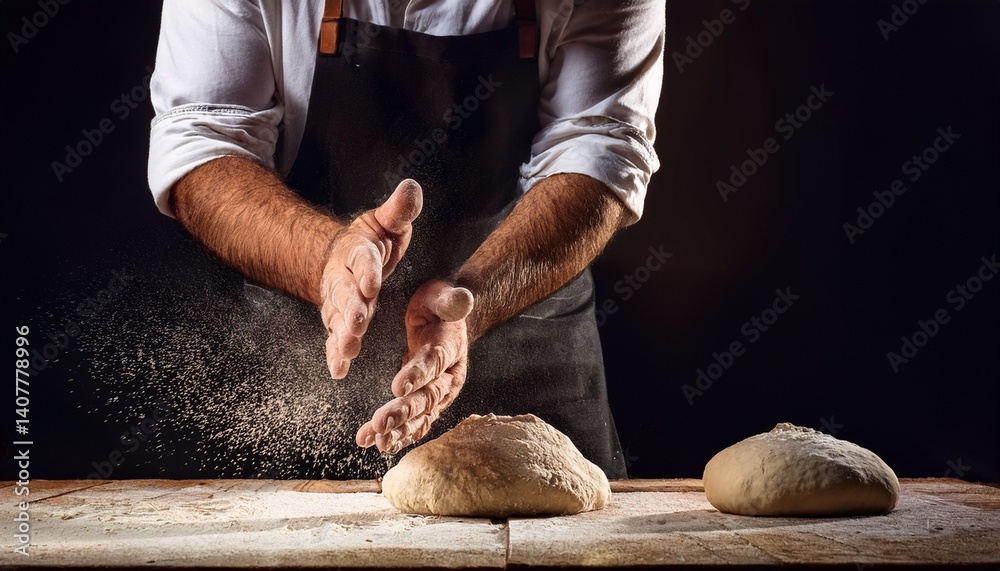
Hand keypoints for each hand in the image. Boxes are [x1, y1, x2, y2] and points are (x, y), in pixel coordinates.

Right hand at [320, 179, 421, 378]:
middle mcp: (343, 277)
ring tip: (348, 349)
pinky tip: (338, 370)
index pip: (362, 260)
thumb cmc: (375, 240)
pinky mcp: (338, 320)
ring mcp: (338, 301)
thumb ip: (399, 210)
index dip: (367, 271)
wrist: (345, 258)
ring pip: (337, 318)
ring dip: (342, 334)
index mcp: (358, 251)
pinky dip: (334, 354)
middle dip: (351, 308)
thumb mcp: (388, 222)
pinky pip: (333, 338)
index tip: (373, 282)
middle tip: (357, 323)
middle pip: (346, 293)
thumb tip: (412, 187)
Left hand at [356, 280, 473, 452]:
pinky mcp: (424, 406)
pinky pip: (411, 424)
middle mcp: (448, 378)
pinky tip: (373, 443)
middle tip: (381, 422)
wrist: (444, 324)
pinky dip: (394, 435)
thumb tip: (463, 298)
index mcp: (451, 349)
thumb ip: (450, 301)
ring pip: (420, 417)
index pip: (435, 363)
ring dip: (399, 430)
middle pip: (427, 397)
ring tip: (378, 440)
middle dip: (404, 411)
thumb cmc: (438, 307)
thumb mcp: (442, 297)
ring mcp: (436, 395)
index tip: (398, 385)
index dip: (418, 374)